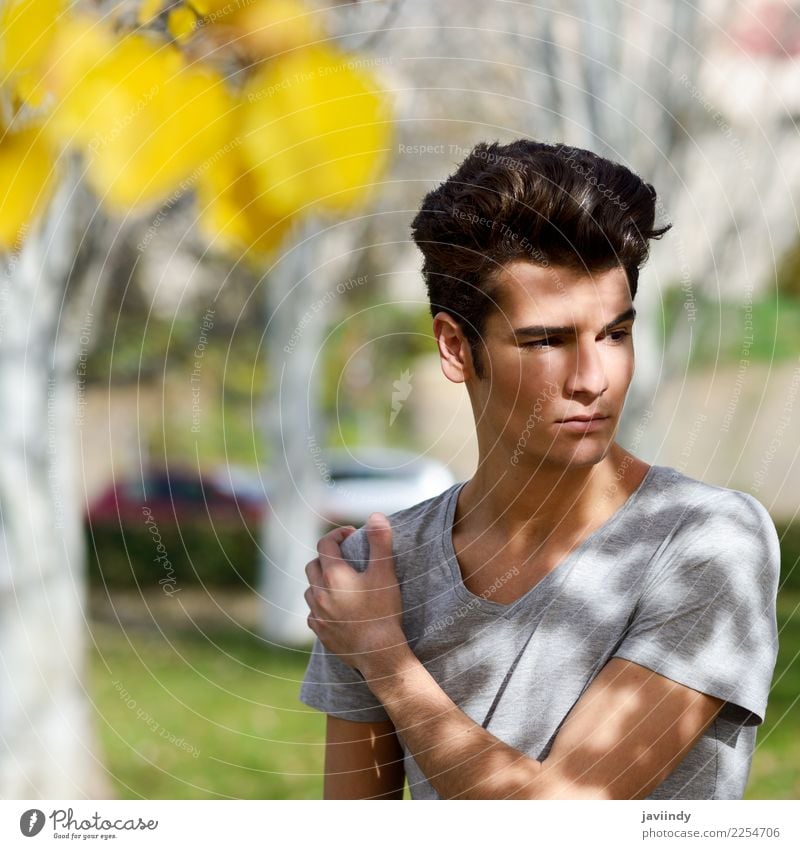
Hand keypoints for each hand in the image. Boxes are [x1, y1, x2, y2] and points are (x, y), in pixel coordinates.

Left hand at [304, 513, 408, 675]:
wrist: (379, 654)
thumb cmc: (383, 611)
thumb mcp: (385, 573)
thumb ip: (380, 542)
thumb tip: (376, 516)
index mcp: (333, 575)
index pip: (325, 544)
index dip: (337, 534)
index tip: (351, 534)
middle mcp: (319, 593)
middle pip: (313, 565)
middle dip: (326, 557)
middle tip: (345, 558)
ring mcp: (317, 615)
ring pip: (310, 590)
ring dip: (321, 582)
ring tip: (340, 584)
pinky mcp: (320, 633)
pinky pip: (313, 613)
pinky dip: (321, 606)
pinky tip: (336, 609)